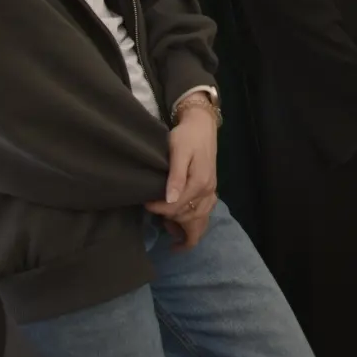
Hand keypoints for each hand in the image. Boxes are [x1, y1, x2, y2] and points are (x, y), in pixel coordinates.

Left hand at [145, 95, 217, 246]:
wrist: (202, 125)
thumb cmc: (187, 136)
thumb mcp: (178, 152)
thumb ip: (176, 176)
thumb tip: (170, 200)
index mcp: (199, 183)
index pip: (176, 207)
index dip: (158, 208)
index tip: (145, 202)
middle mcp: (208, 191)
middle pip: (188, 218)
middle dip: (170, 221)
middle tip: (154, 212)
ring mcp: (211, 191)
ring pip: (200, 221)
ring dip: (185, 229)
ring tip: (169, 230)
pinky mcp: (211, 189)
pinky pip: (205, 214)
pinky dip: (195, 223)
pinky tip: (182, 222)